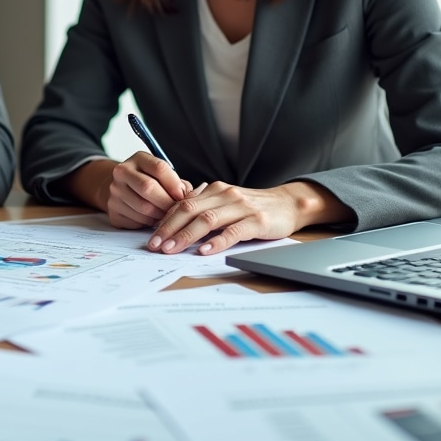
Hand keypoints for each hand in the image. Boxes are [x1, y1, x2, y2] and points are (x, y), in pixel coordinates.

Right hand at [107, 151, 192, 229]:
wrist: (122, 189)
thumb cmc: (150, 182)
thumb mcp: (162, 175)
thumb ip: (177, 183)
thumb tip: (190, 198)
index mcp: (138, 159)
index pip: (158, 168)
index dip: (174, 184)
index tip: (183, 196)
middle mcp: (122, 172)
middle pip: (148, 187)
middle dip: (167, 202)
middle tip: (177, 210)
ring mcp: (115, 191)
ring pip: (143, 208)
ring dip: (159, 215)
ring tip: (165, 215)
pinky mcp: (112, 209)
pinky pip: (135, 221)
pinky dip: (148, 223)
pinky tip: (152, 219)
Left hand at [146, 180, 352, 254]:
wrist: (288, 204)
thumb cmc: (253, 207)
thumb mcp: (225, 201)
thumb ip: (204, 206)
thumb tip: (175, 216)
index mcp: (214, 190)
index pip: (183, 203)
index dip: (165, 220)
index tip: (152, 236)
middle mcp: (225, 195)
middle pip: (190, 210)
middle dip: (169, 228)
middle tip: (155, 245)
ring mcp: (241, 207)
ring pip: (207, 220)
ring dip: (187, 235)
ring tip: (172, 249)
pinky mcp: (257, 221)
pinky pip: (233, 231)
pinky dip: (217, 241)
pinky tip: (205, 250)